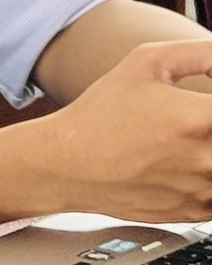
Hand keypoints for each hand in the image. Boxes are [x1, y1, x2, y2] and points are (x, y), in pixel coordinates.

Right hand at [22, 39, 211, 220]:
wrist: (67, 164)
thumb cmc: (102, 112)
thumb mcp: (145, 62)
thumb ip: (200, 53)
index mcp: (199, 118)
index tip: (208, 106)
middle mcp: (206, 157)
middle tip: (198, 123)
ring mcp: (203, 189)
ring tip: (189, 141)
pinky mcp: (197, 211)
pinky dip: (210, 176)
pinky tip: (189, 162)